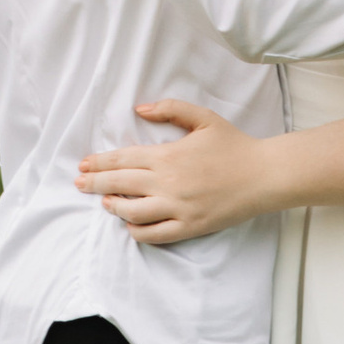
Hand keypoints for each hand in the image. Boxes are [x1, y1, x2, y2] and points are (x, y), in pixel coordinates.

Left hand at [79, 100, 268, 246]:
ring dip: (114, 207)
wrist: (264, 174)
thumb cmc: (234, 145)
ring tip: (105, 202)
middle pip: (120, 184)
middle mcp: (168, 182)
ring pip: (132, 212)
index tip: (83, 164)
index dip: (99, 162)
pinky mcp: (189, 226)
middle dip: (95, 183)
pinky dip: (137, 231)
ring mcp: (178, 207)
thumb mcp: (203, 118)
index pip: (123, 159)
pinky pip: (154, 234)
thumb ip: (170, 109)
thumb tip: (139, 109)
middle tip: (79, 183)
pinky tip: (130, 225)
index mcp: (168, 155)